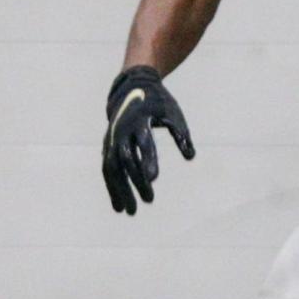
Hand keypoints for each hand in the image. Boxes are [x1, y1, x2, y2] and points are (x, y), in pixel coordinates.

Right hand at [102, 66, 194, 214]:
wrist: (131, 87)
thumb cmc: (158, 102)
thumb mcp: (173, 113)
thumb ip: (181, 134)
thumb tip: (190, 156)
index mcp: (139, 120)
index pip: (143, 143)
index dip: (148, 160)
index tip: (153, 179)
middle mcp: (122, 130)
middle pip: (126, 159)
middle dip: (136, 180)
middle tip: (149, 200)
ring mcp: (111, 138)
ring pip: (112, 168)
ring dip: (120, 190)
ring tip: (129, 211)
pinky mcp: (107, 146)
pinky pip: (107, 169)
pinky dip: (112, 187)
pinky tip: (118, 205)